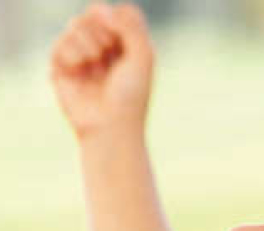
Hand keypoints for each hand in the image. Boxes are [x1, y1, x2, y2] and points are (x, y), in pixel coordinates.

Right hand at [49, 2, 153, 140]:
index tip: (124, 40)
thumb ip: (131, 27)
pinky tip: (78, 69)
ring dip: (87, 42)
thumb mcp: (143, 57)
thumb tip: (101, 10)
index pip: (120, 12)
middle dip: (102, 30)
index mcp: (128, 45)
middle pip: (96, 12)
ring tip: (94, 63)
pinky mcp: (62, 69)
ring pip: (76, 25)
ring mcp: (83, 57)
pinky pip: (59, 44)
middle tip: (107, 53)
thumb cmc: (131, 95)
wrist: (110, 125)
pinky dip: (70, 54)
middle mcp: (106, 49)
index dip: (119, 20)